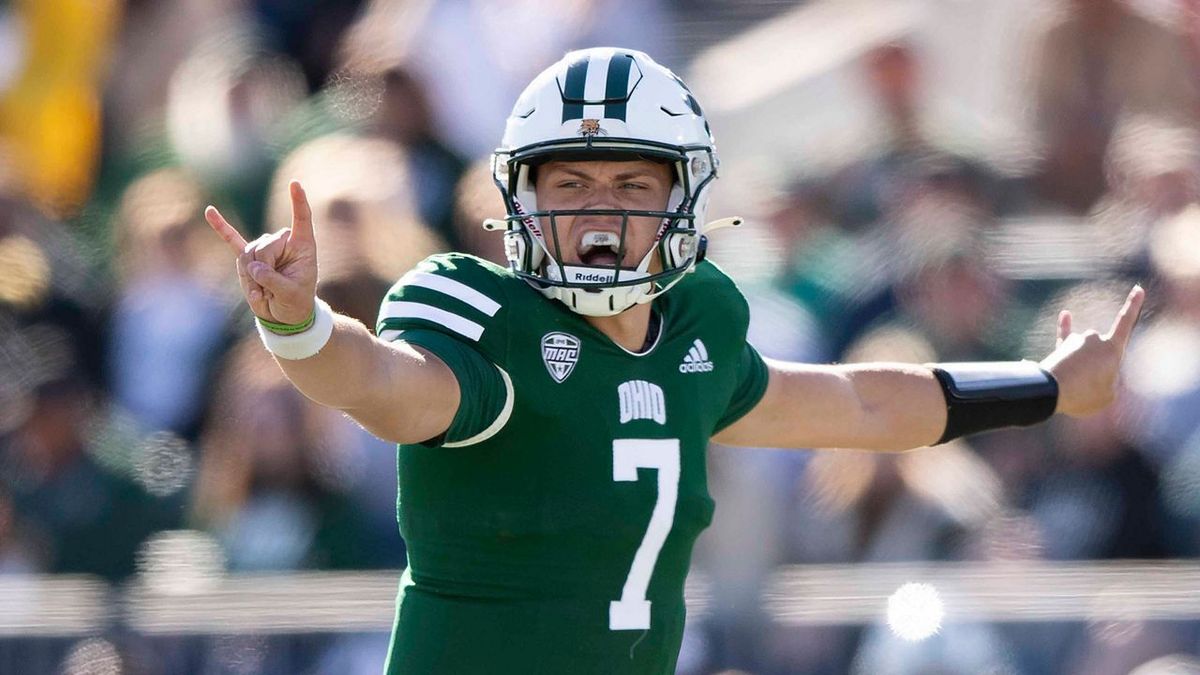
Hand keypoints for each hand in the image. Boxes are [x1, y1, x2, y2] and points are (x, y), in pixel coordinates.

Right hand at [205, 181, 317, 324]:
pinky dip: (221, 227)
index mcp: (302, 245)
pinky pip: (232, 240)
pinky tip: (210, 211)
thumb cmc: (295, 302)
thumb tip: (252, 267)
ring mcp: (264, 248)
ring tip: (262, 293)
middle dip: (263, 271)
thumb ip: (273, 280)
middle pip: (264, 246)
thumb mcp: (291, 295)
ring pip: (248, 254)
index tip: (295, 184)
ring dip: (251, 279)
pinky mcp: (248, 257)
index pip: (301, 219)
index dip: (298, 202)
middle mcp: (283, 242)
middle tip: (271, 292)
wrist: (283, 315)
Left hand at [1039, 285, 1144, 416]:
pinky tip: (1065, 313)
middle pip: (1104, 355)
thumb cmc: (1084, 394)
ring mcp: (1076, 341)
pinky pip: (1065, 334)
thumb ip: (1106, 382)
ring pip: (1087, 358)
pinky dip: (1065, 326)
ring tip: (1073, 384)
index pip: (1126, 322)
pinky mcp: (1061, 347)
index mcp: (1112, 348)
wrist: (1051, 391)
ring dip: (1083, 372)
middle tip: (1087, 388)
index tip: (1138, 288)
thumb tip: (1091, 373)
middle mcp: (1093, 338)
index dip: (1133, 305)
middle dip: (1100, 374)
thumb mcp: (1107, 396)